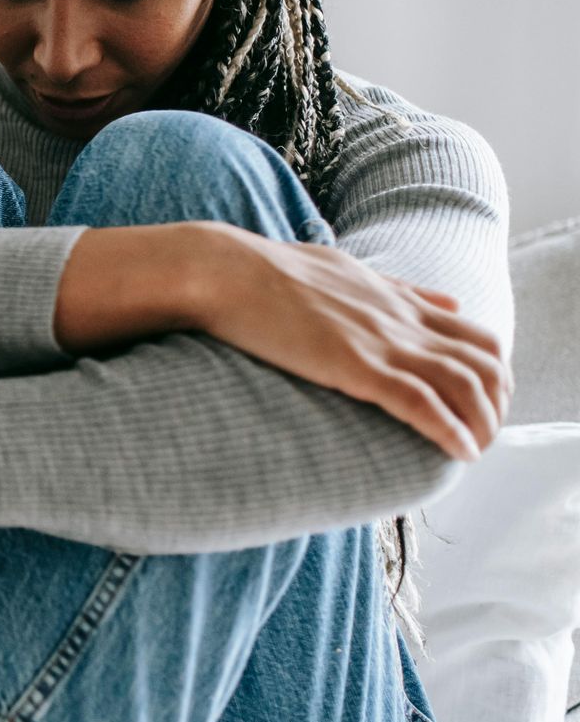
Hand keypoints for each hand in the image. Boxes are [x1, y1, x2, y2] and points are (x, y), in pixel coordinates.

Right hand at [199, 224, 510, 460]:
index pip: (478, 336)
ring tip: (476, 449)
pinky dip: (451, 431)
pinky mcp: (356, 365)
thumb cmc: (267, 270)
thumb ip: (400, 289)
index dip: (493, 374)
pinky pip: (422, 402)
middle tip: (484, 432)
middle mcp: (401, 319)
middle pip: (486, 362)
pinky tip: (460, 452)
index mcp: (397, 300)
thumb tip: (449, 300)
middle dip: (497, 402)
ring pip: (466, 385)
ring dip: (483, 423)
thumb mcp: (346, 269)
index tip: (483, 403)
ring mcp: (381, 342)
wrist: (224, 270)